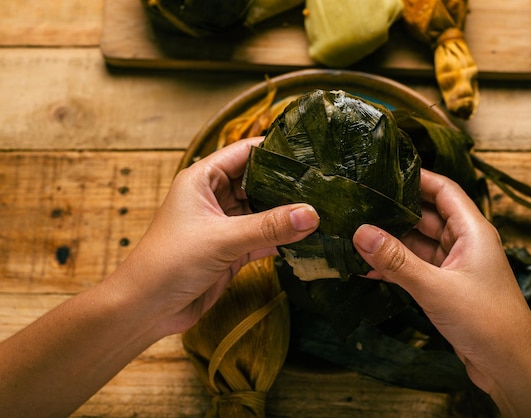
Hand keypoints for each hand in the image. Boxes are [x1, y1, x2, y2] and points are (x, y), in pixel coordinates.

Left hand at [112, 137, 319, 334]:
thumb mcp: (222, 239)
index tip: (311, 153)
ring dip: (289, 215)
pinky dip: (284, 240)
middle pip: (259, 182)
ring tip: (325, 210)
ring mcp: (225, 224)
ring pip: (264, 212)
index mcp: (203, 179)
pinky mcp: (233, 250)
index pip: (246, 152)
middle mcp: (215, 197)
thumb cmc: (170, 262)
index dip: (276, 150)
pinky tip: (309, 240)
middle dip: (288, 185)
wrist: (147, 309)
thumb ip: (269, 226)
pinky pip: (265, 238)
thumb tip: (312, 214)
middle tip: (326, 184)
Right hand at [353, 169, 530, 416]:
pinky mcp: (446, 287)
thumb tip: (360, 232)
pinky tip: (366, 268)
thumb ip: (397, 260)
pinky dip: (395, 267)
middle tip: (358, 205)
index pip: (443, 190)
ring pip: (417, 243)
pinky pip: (415, 268)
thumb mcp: (436, 287)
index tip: (384, 171)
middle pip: (426, 215)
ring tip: (354, 236)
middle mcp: (464, 243)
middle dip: (395, 211)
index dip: (416, 177)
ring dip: (390, 242)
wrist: (509, 367)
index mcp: (472, 231)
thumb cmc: (486, 321)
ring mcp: (454, 266)